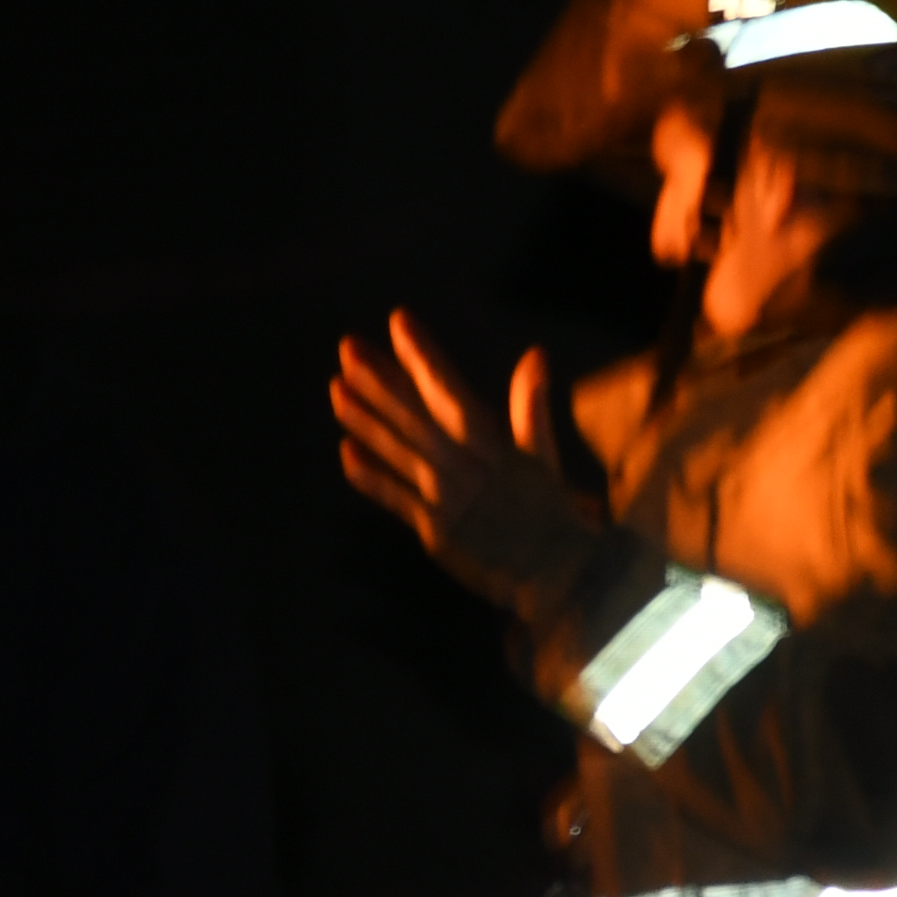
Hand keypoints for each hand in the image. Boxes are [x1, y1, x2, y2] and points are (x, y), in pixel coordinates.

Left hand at [330, 310, 606, 608]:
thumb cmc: (550, 515)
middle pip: (414, 415)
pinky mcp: (435, 531)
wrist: (560, 576)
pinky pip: (396, 499)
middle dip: (379, 379)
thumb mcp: (542, 457)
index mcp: (493, 443)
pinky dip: (371, 478)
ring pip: (398, 452)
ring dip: (365, 420)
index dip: (422, 354)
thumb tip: (535, 354)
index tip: (399, 320)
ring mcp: (448, 499)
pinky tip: (347, 453)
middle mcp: (466, 466)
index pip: (450, 388)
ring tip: (336, 389)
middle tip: (348, 347)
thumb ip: (530, 406)